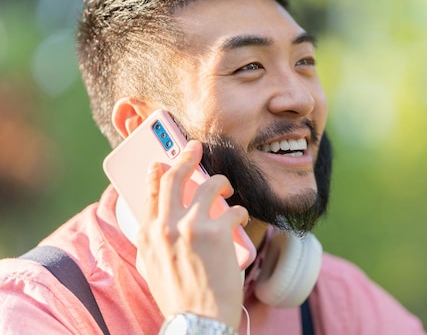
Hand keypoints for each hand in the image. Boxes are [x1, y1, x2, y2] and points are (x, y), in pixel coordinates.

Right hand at [136, 140, 247, 328]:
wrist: (197, 321)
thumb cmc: (178, 296)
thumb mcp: (152, 266)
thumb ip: (152, 239)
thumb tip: (156, 219)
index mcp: (148, 234)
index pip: (151, 191)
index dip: (159, 170)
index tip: (164, 159)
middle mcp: (167, 226)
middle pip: (175, 178)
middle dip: (186, 156)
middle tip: (196, 147)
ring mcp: (192, 227)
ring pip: (208, 186)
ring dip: (220, 182)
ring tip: (226, 187)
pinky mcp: (218, 233)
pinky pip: (234, 209)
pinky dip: (239, 210)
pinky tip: (240, 216)